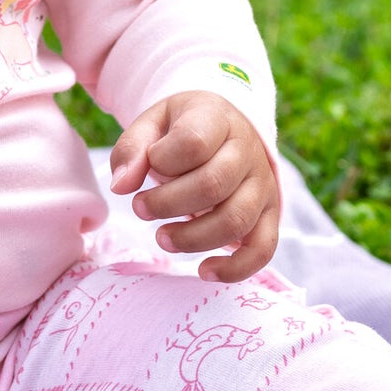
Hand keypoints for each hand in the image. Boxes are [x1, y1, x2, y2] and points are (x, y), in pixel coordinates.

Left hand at [109, 91, 278, 281]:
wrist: (225, 128)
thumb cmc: (182, 129)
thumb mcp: (153, 123)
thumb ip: (132, 149)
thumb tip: (121, 186)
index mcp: (217, 119)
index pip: (193, 142)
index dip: (161, 160)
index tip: (148, 164)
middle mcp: (248, 151)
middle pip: (213, 184)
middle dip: (167, 204)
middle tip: (140, 208)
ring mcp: (263, 185)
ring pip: (236, 220)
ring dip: (192, 238)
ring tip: (162, 237)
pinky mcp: (270, 215)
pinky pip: (263, 248)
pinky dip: (236, 268)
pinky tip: (204, 271)